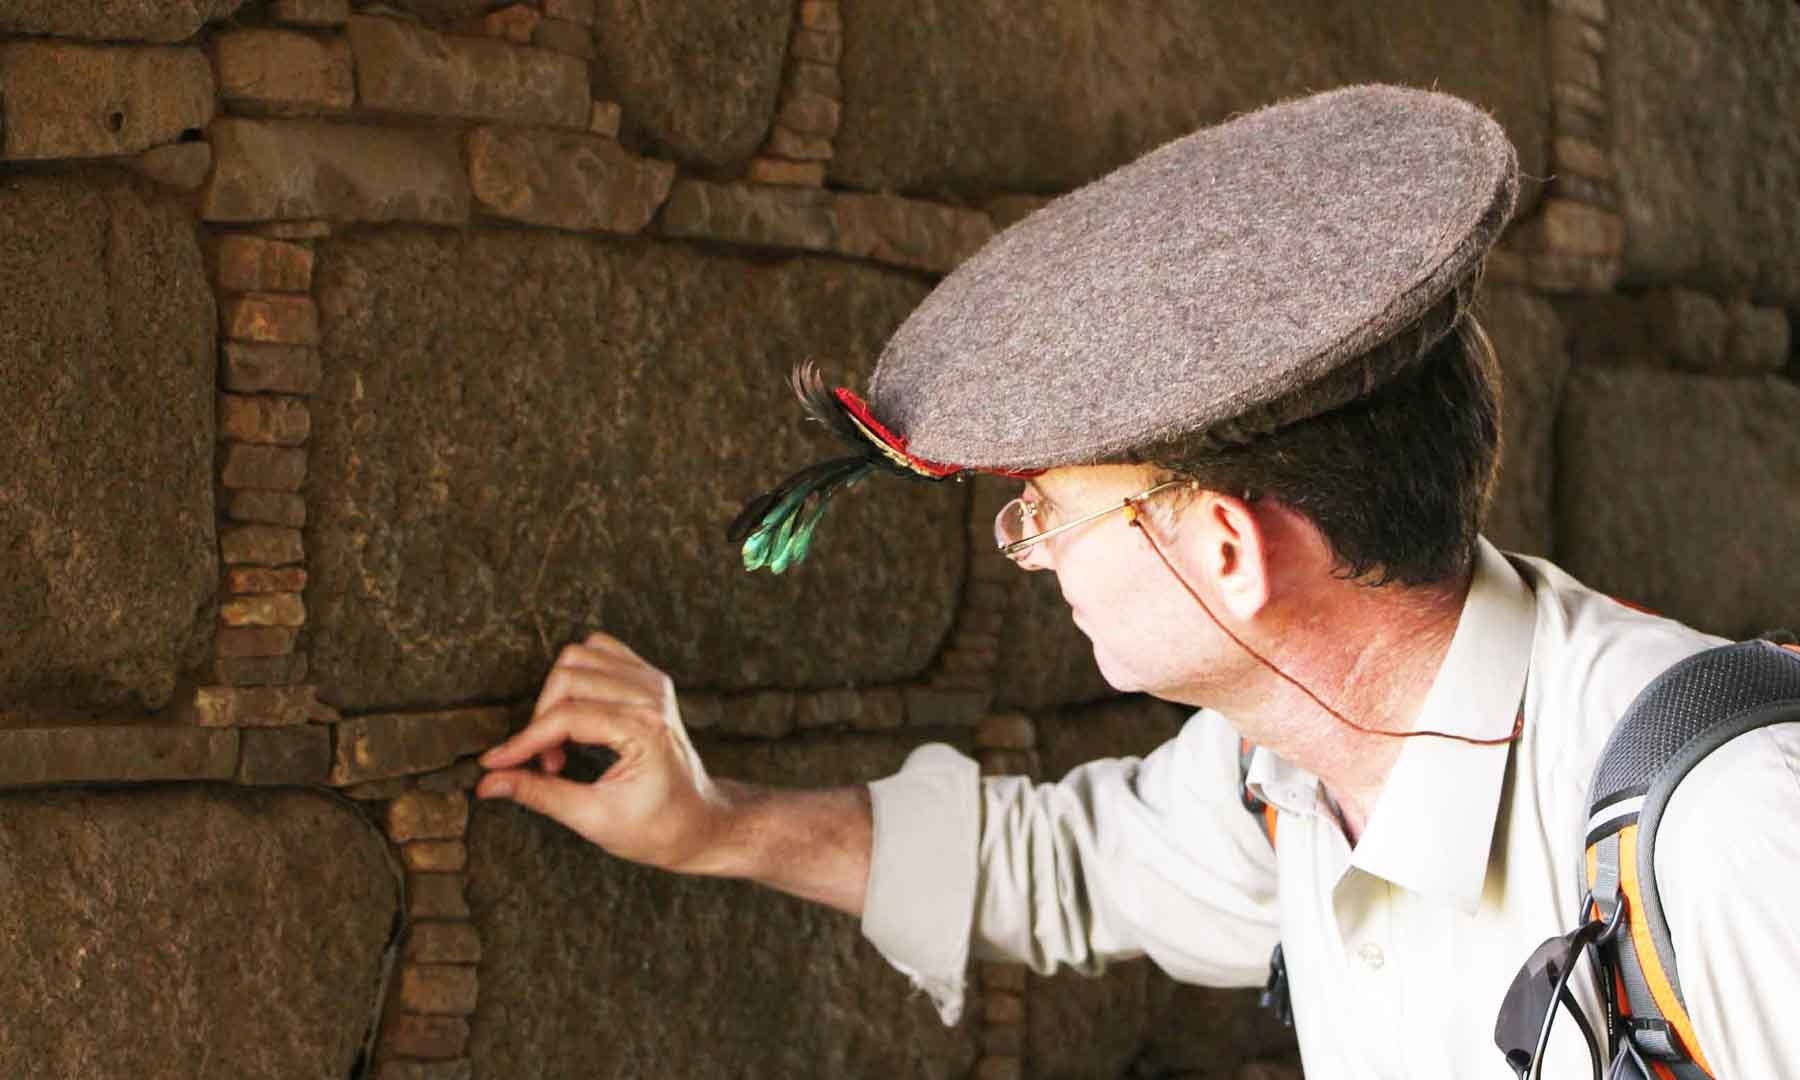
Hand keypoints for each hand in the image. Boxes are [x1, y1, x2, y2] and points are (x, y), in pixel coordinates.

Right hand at [476, 632, 733, 874]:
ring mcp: (654, 682)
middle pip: (568, 677)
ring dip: (557, 696)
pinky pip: (600, 651)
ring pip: (580, 656)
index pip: (566, 716)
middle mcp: (652, 696)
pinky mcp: (651, 679)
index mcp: (644, 730)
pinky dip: (577, 677)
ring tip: (562, 743)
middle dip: (542, 719)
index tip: (495, 763)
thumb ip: (538, 794)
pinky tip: (578, 716)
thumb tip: (487, 782)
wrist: (700, 822)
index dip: (524, 741)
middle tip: (549, 765)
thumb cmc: (656, 829)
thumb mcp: (593, 819)